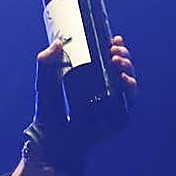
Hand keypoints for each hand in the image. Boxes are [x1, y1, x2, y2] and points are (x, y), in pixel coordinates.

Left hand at [24, 34, 137, 175]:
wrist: (50, 137)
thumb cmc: (48, 111)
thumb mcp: (45, 83)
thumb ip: (45, 63)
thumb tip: (57, 43)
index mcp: (93, 80)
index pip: (109, 61)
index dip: (114, 49)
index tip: (113, 39)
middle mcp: (106, 91)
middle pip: (122, 70)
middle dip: (123, 56)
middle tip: (113, 50)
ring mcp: (114, 105)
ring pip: (130, 84)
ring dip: (128, 69)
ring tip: (117, 61)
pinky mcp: (118, 119)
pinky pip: (129, 103)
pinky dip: (130, 90)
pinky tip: (124, 80)